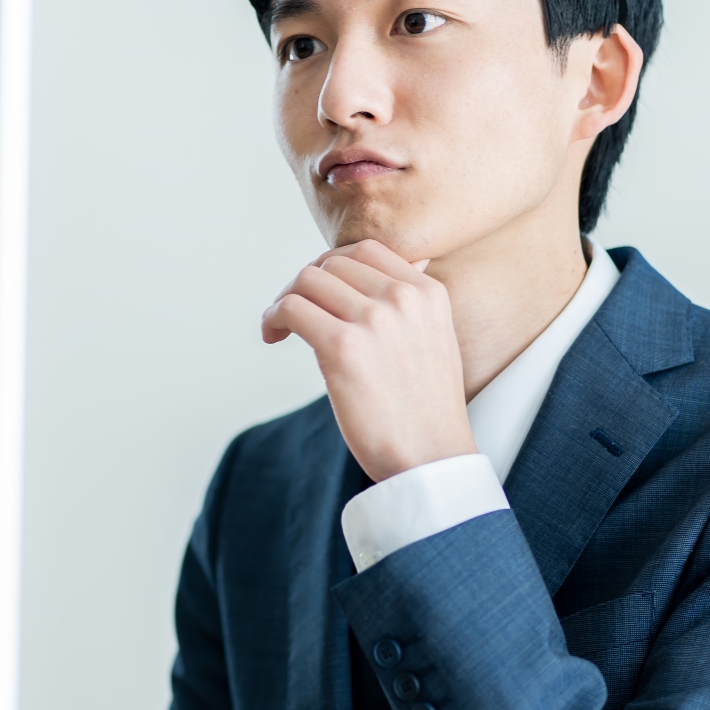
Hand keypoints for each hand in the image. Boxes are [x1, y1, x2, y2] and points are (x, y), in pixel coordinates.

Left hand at [261, 240, 475, 481]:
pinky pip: (292, 310)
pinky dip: (273, 318)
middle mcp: (403, 299)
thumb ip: (413, 304)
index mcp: (427, 293)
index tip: (320, 294)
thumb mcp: (435, 340)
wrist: (431, 458)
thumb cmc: (425, 409)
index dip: (332, 267)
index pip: (367, 250)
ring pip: (307, 281)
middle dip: (305, 285)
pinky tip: (274, 336)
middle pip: (332, 264)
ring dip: (284, 300)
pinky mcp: (343, 348)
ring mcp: (373, 320)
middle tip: (293, 316)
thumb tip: (398, 266)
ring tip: (279, 327)